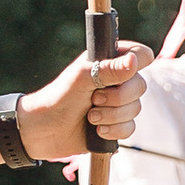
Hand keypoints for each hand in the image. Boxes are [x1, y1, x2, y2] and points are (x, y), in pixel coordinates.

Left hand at [18, 41, 152, 160]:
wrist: (44, 130)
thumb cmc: (59, 96)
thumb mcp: (83, 77)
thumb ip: (110, 69)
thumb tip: (134, 60)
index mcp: (110, 61)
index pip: (140, 54)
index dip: (139, 62)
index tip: (124, 73)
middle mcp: (117, 81)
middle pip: (140, 85)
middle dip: (118, 97)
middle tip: (94, 98)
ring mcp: (117, 103)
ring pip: (136, 109)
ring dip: (112, 115)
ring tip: (90, 116)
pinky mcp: (116, 124)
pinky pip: (130, 128)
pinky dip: (113, 130)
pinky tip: (96, 130)